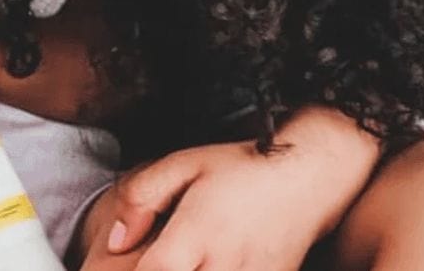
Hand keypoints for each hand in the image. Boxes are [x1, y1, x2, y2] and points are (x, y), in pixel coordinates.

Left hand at [105, 141, 328, 270]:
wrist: (308, 178)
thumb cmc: (241, 168)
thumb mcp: (184, 164)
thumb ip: (142, 197)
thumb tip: (115, 241)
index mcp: (199, 232)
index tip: (128, 265)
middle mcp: (226, 264)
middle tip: (159, 258)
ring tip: (187, 258)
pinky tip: (210, 261)